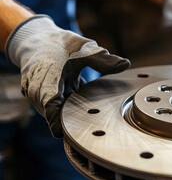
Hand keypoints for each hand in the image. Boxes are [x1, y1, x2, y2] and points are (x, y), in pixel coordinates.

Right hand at [6, 15, 129, 137]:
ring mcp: (38, 95)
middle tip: (84, 139)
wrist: (37, 39)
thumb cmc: (61, 43)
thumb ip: (104, 59)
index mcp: (47, 77)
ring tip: (85, 129)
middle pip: (53, 114)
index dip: (56, 120)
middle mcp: (38, 89)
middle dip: (69, 124)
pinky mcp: (42, 99)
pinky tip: (83, 112)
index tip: (64, 133)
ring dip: (69, 117)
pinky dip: (67, 111)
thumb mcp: (84, 48)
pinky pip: (55, 109)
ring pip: (54, 113)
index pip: (49, 104)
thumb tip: (126, 64)